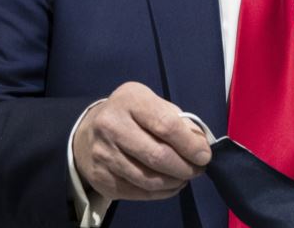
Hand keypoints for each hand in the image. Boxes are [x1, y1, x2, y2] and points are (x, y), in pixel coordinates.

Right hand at [73, 81, 211, 200]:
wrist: (89, 131)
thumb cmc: (131, 114)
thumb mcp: (153, 104)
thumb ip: (177, 121)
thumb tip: (200, 146)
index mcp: (130, 100)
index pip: (166, 125)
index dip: (190, 144)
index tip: (204, 155)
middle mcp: (111, 125)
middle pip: (157, 156)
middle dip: (185, 167)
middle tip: (198, 170)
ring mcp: (103, 154)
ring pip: (148, 179)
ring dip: (174, 182)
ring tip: (184, 177)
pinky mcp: (100, 178)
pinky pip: (138, 192)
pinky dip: (160, 193)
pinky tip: (170, 185)